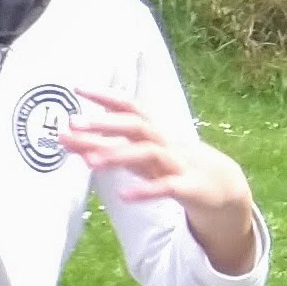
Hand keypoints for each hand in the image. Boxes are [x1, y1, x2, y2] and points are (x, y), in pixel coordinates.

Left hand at [64, 92, 260, 270]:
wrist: (221, 190)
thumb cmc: (169, 167)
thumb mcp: (135, 156)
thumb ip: (101, 147)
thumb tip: (65, 137)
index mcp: (152, 132)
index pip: (130, 107)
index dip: (107, 96)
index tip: (79, 89)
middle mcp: (164, 142)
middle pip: (137, 126)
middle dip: (106, 123)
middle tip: (74, 123)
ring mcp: (178, 163)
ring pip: (150, 153)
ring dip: (119, 155)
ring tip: (89, 161)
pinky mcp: (189, 187)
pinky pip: (167, 187)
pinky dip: (146, 191)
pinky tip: (125, 196)